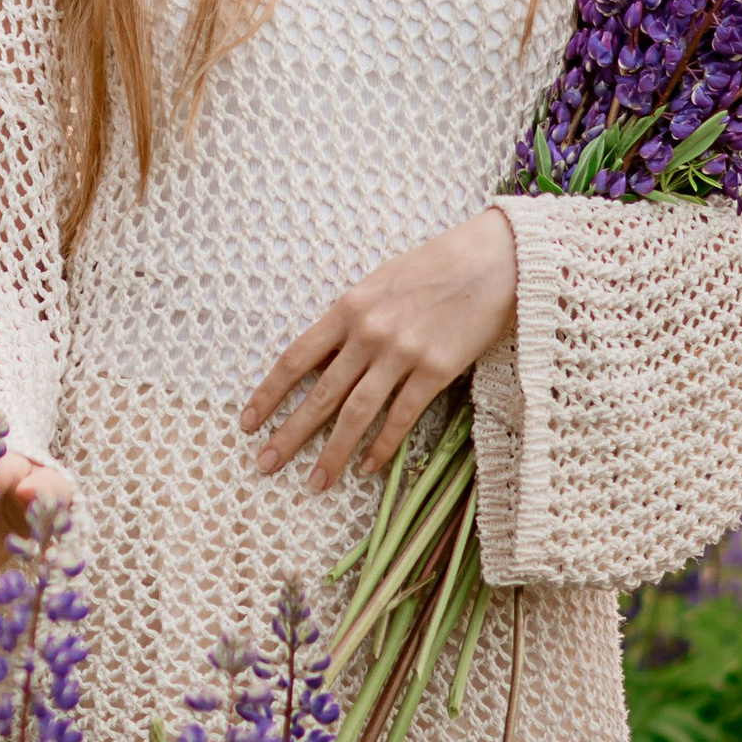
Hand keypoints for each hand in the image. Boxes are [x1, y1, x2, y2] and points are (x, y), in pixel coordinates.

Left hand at [240, 210, 517, 492]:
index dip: (269, 393)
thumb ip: (351, 320)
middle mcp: (368, 332)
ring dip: (332, 452)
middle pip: (320, 394)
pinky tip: (367, 467)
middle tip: (264, 464)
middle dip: (289, 434)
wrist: (494, 259)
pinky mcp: (436, 370)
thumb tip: (325, 361)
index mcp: (348, 307)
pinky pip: (401, 416)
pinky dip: (382, 446)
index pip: (296, 358)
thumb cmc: (436, 267)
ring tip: (315, 482)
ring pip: (356, 413)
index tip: (248, 422)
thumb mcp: (380, 283)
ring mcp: (402, 353)